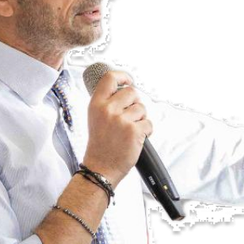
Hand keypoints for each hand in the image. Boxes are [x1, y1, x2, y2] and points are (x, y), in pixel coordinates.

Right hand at [83, 70, 152, 186]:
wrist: (100, 168)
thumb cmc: (100, 144)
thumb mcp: (95, 117)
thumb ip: (106, 102)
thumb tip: (124, 88)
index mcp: (96, 104)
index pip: (110, 78)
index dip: (122, 76)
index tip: (128, 81)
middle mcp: (108, 109)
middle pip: (132, 92)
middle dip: (135, 103)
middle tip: (130, 116)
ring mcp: (121, 120)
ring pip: (142, 109)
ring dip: (141, 119)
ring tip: (130, 131)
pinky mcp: (134, 131)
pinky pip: (149, 124)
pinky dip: (146, 131)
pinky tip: (136, 139)